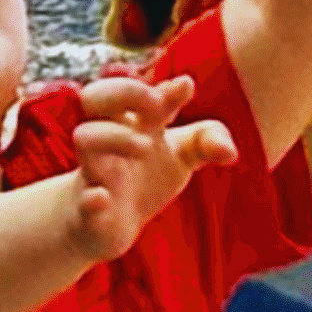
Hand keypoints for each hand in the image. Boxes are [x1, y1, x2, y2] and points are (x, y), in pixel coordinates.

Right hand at [60, 76, 236, 263]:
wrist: (104, 225)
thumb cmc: (144, 179)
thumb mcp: (181, 155)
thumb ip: (208, 142)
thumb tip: (230, 152)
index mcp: (129, 123)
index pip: (133, 91)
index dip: (159, 87)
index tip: (187, 87)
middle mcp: (107, 141)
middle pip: (94, 96)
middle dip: (122, 91)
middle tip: (155, 105)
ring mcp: (94, 172)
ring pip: (85, 138)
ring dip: (113, 135)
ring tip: (145, 146)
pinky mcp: (89, 211)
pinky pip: (81, 200)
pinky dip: (89, 198)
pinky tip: (102, 198)